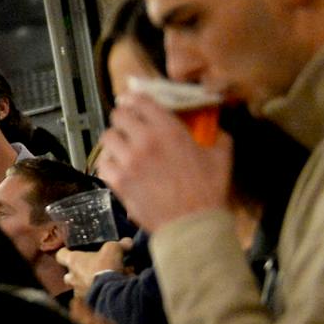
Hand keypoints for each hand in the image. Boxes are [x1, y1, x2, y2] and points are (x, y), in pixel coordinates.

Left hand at [56, 238, 132, 300]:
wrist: (112, 293)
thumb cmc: (106, 267)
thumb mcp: (114, 250)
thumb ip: (119, 245)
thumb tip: (127, 242)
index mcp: (73, 261)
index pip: (61, 255)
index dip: (66, 252)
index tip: (72, 251)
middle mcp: (72, 277)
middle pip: (68, 274)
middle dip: (77, 273)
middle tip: (90, 269)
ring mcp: (79, 292)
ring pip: (79, 287)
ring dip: (88, 284)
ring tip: (103, 282)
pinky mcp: (88, 303)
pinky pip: (90, 297)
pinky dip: (98, 294)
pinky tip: (109, 290)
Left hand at [95, 96, 233, 230]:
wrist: (192, 224)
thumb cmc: (208, 190)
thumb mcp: (221, 155)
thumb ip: (215, 135)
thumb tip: (212, 127)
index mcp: (168, 130)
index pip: (141, 100)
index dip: (136, 99)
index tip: (135, 103)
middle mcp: (144, 141)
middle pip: (118, 115)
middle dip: (124, 118)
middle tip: (130, 126)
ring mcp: (127, 161)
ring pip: (107, 137)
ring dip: (115, 140)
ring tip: (123, 147)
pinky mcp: (117, 181)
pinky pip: (102, 163)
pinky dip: (109, 162)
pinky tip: (118, 166)